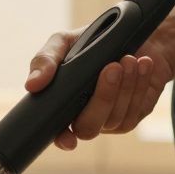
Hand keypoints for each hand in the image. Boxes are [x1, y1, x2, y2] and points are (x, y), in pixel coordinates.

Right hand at [25, 31, 174, 150]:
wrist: (136, 34)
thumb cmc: (94, 41)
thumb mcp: (64, 42)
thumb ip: (45, 59)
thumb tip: (31, 85)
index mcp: (62, 105)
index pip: (56, 132)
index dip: (61, 138)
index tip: (67, 138)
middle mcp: (84, 117)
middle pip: (88, 128)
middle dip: (103, 97)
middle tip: (112, 67)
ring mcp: (109, 120)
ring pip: (114, 118)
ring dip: (125, 86)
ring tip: (129, 58)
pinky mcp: (133, 114)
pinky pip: (134, 111)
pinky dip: (139, 86)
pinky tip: (143, 65)